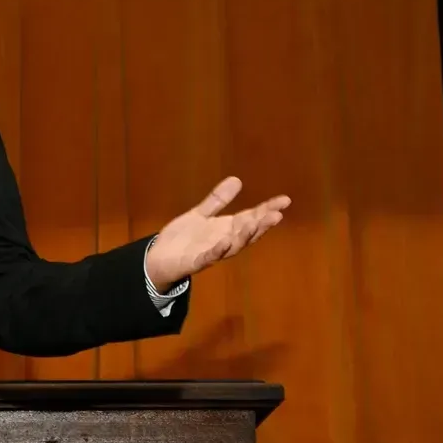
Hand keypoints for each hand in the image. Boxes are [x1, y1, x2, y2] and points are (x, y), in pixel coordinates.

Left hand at [144, 176, 289, 288]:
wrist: (158, 259)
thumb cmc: (182, 239)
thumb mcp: (200, 215)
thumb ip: (218, 200)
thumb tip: (237, 180)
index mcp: (226, 228)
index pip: (251, 217)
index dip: (267, 209)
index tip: (285, 200)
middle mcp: (223, 241)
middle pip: (247, 232)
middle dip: (262, 224)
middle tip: (277, 215)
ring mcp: (211, 253)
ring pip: (233, 246)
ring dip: (244, 236)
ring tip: (255, 225)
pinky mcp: (195, 262)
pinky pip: (209, 257)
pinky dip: (218, 250)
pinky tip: (226, 242)